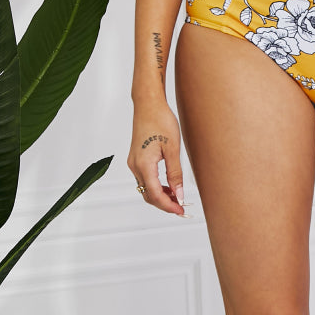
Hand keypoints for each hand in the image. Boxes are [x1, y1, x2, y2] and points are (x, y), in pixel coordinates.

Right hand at [127, 102, 186, 216]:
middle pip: (148, 195)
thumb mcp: (173, 148)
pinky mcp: (136, 158)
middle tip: (181, 207)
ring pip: (146, 188)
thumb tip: (179, 193)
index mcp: (143, 165)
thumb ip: (175, 173)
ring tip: (178, 196)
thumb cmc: (160, 120)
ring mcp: (134, 162)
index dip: (168, 206)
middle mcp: (135, 166)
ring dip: (160, 195)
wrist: (148, 104)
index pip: (155, 195)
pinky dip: (156, 186)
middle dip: (164, 204)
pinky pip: (145, 179)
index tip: (181, 210)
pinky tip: (169, 185)